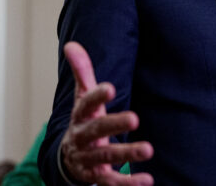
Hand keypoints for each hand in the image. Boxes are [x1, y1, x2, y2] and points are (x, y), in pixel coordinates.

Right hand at [59, 42, 153, 184]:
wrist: (67, 160)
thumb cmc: (83, 122)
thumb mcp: (82, 99)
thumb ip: (82, 72)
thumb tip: (71, 44)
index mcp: (81, 116)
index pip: (86, 103)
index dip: (97, 95)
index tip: (111, 87)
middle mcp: (82, 138)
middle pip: (97, 130)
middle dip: (114, 124)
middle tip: (135, 117)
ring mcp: (89, 159)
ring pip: (106, 157)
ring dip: (127, 154)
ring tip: (148, 150)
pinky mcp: (97, 177)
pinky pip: (111, 182)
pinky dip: (128, 183)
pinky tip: (147, 180)